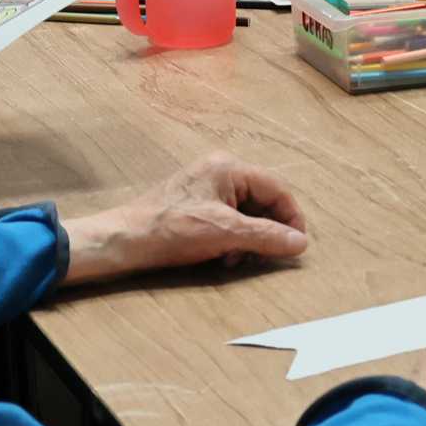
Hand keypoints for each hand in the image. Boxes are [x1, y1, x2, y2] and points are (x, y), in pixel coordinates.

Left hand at [62, 152, 311, 285]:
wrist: (125, 241)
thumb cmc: (172, 230)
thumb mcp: (225, 234)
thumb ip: (266, 236)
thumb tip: (301, 243)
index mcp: (229, 168)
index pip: (277, 189)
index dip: (291, 217)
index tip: (296, 246)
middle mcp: (220, 170)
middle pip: (262, 200)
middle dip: (266, 230)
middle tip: (263, 256)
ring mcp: (206, 186)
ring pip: (246, 212)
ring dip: (248, 237)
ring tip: (237, 258)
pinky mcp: (195, 203)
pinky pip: (228, 217)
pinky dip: (232, 237)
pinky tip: (223, 255)